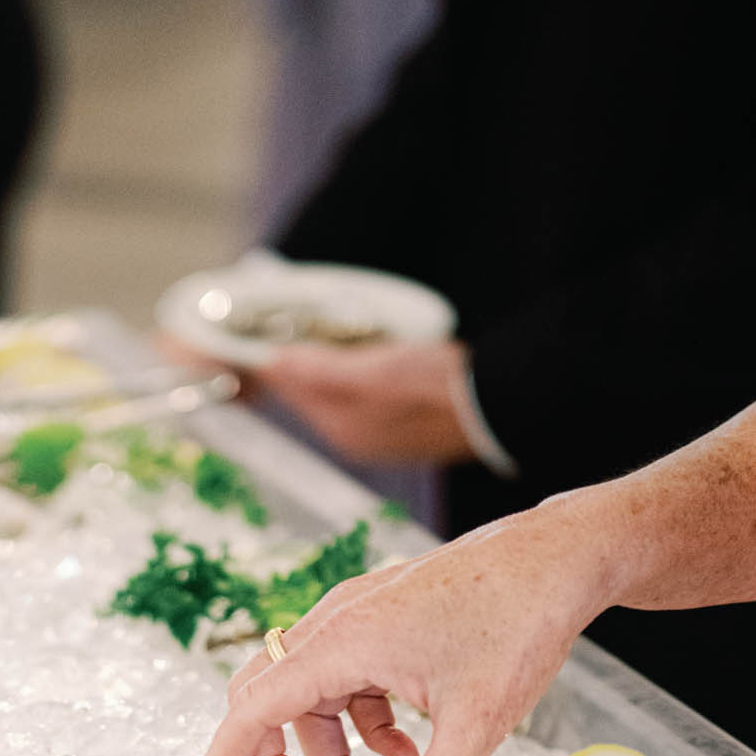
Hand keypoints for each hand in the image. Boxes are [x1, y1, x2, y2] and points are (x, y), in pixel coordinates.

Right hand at [196, 503, 609, 755]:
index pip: (254, 705)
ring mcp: (361, 618)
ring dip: (336, 749)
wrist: (564, 554)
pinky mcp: (385, 619)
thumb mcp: (476, 721)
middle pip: (271, 698)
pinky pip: (351, 682)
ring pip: (316, 696)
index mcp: (343, 641)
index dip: (227, 755)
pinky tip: (411, 752)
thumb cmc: (519, 612)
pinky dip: (367, 724)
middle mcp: (339, 623)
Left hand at [249, 339, 476, 466]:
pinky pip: (360, 396)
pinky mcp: (399, 426)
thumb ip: (320, 370)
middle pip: (308, 389)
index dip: (272, 352)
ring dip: (327, 363)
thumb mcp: (374, 372)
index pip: (291, 382)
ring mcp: (375, 434)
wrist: (498, 411)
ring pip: (334, 392)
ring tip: (328, 333)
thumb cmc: (438, 387)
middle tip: (288, 320)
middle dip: (298, 357)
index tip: (257, 326)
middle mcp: (351, 435)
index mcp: (340, 424)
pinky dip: (355, 373)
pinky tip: (368, 354)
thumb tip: (272, 363)